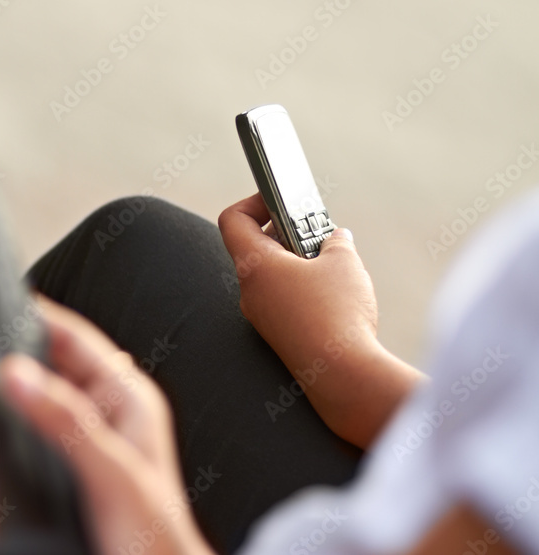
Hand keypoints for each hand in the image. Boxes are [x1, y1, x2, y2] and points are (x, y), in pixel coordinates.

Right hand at [1, 296, 212, 554]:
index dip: (39, 316)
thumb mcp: (110, 471)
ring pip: (40, 395)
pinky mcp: (69, 462)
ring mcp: (87, 436)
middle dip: (17, 353)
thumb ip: (67, 421)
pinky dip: (12, 421)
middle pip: (52, 363)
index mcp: (128, 397)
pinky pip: (34, 427)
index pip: (76, 337)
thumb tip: (19, 374)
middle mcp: (106, 410)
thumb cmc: (154, 537)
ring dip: (13, 389)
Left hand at [217, 193, 422, 446]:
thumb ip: (335, 241)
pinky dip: (301, 288)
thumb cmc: (338, 312)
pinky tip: (332, 292)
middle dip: (286, 233)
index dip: (254, 202)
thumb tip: (335, 238)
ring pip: (270, 276)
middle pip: (254, 247)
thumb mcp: (344, 261)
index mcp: (254, 265)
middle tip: (316, 230)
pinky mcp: (277, 336)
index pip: (232, 220)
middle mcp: (249, 291)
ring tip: (331, 261)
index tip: (283, 202)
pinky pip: (282, 300)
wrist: (343, 375)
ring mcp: (260, 316)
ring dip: (297, 262)